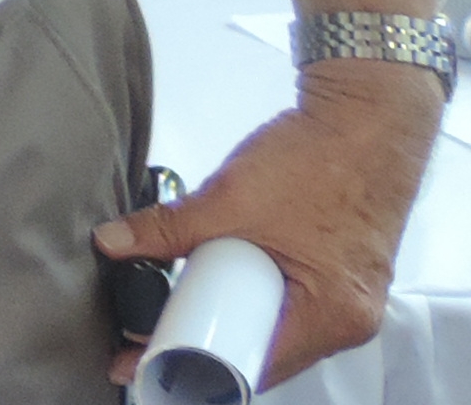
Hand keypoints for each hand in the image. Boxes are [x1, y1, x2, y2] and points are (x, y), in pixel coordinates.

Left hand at [94, 59, 438, 386]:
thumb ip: (169, 228)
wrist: (365, 115)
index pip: (252, 365)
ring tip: (172, 308)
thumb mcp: (231, 198)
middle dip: (205, 344)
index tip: (145, 360)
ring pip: (274, 326)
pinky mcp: (339, 273)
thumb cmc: (319, 158)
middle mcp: (347, 319)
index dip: (194, 364)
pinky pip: (288, 301)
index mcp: (330, 314)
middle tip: (147, 335)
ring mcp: (348, 298)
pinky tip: (212, 282)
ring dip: (226, 317)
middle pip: (263, 353)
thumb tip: (115, 243)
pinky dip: (249, 294)